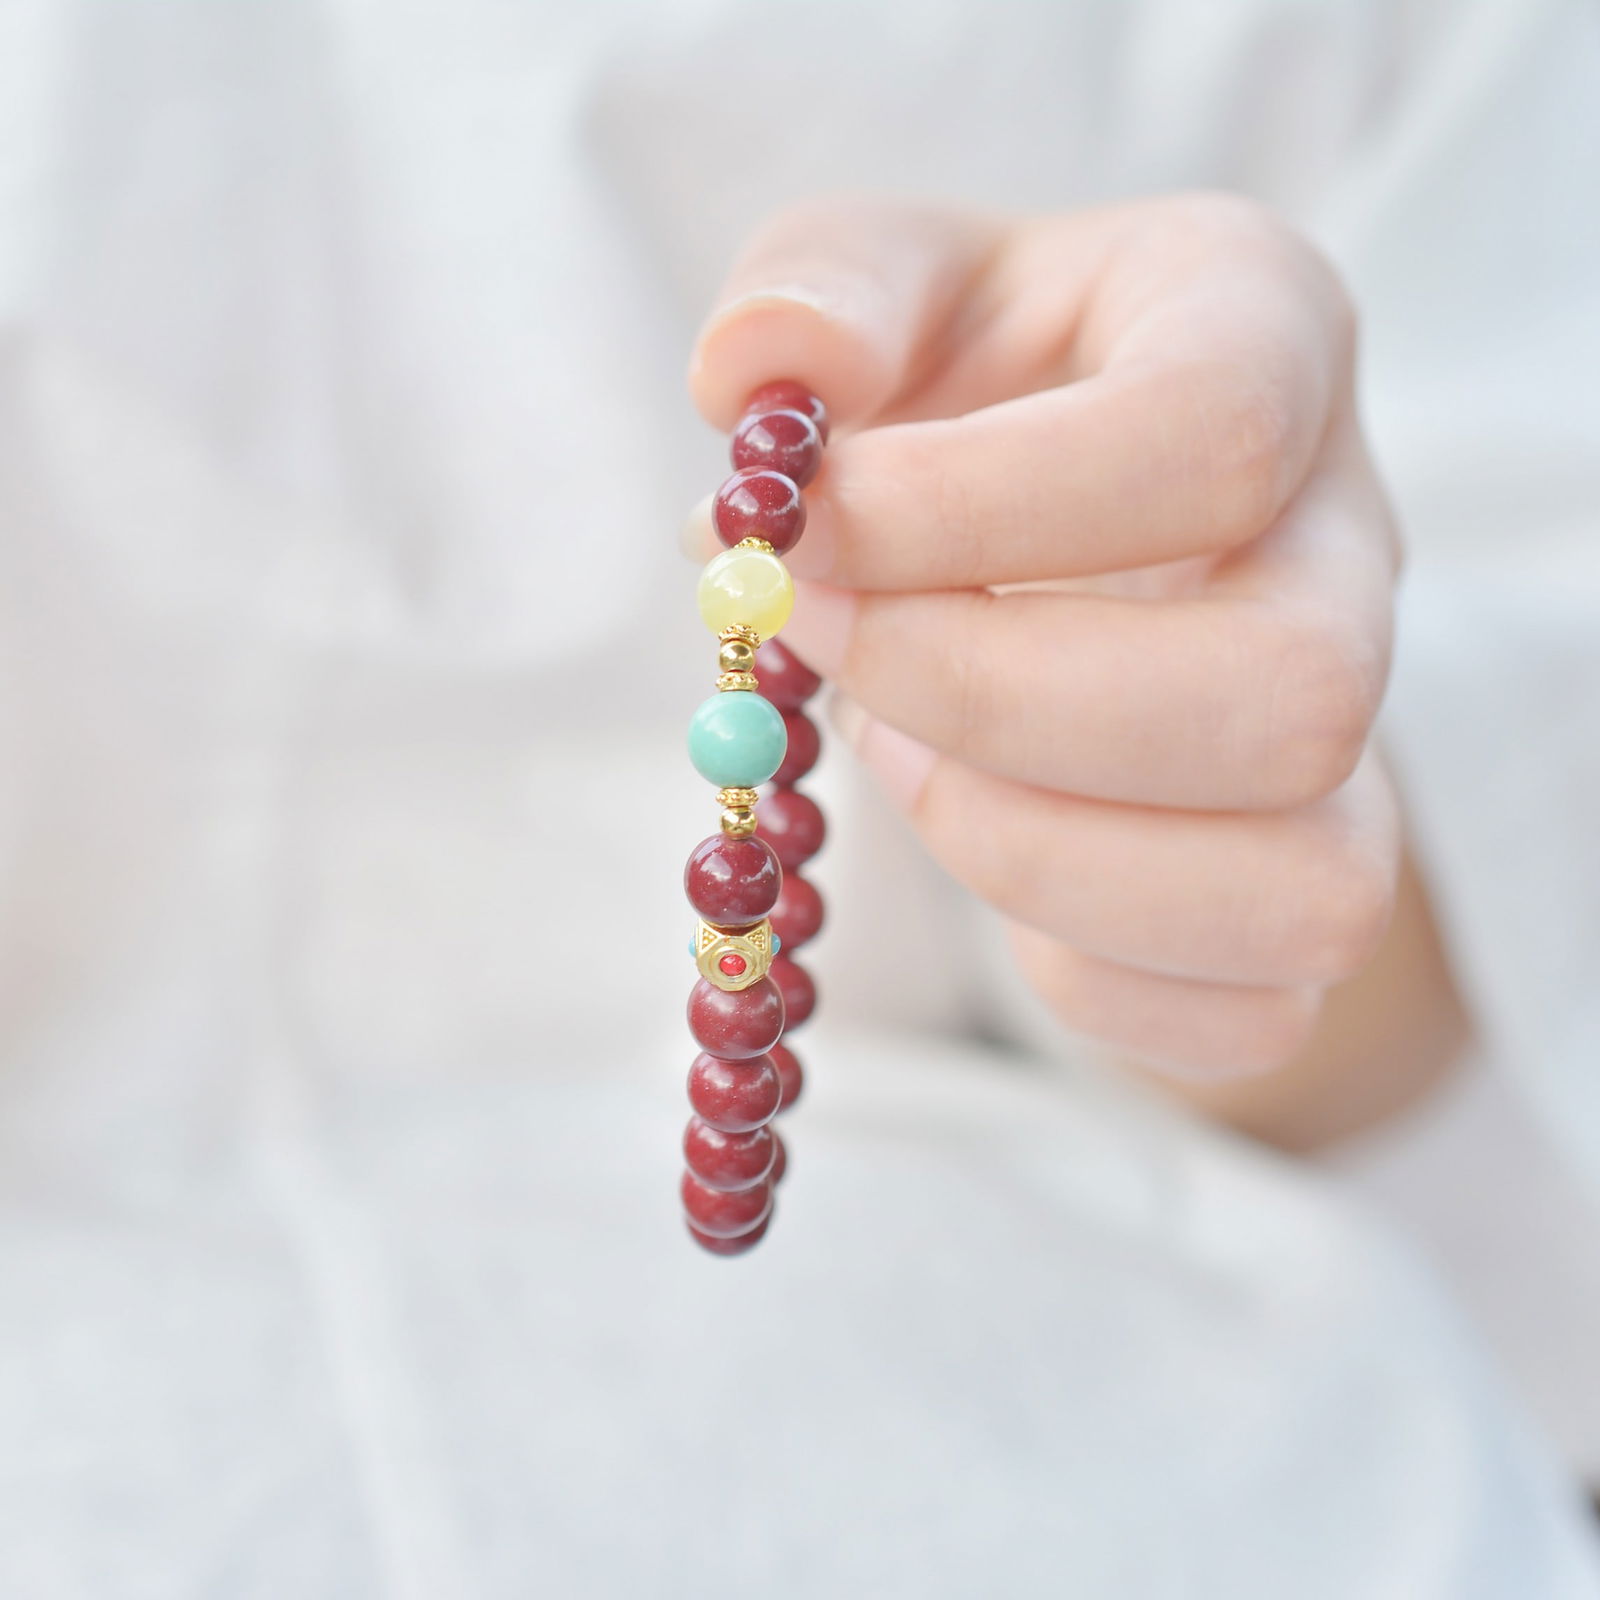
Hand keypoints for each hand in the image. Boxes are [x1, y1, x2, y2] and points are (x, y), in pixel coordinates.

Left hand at [690, 193, 1400, 1078]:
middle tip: (839, 661)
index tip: (793, 542)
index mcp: (1264, 341)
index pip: (1206, 440)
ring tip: (908, 756)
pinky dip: (1080, 977)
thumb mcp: (882, 281)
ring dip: (1035, 857)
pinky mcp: (1303, 876)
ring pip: (1303, 890)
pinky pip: (1254, 1013)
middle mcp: (1347, 549)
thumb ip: (821, 284)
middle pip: (1284, 698)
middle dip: (996, 709)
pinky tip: (984, 846)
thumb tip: (759, 371)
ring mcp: (1353, 738)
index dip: (972, 514)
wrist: (1049, 509)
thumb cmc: (967, 387)